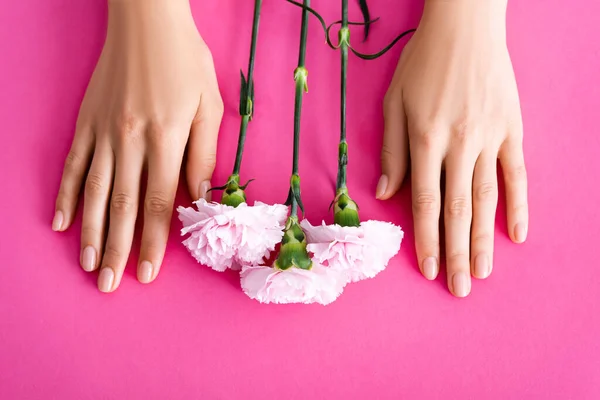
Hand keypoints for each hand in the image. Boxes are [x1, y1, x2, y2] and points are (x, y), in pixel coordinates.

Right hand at [53, 0, 223, 291]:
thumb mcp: (210, 106)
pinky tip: (63, 222)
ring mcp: (103, 132)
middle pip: (123, 206)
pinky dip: (68, 195)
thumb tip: (197, 197)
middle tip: (111, 285)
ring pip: (95, 192)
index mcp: (167, 138)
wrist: (147, 21)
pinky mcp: (86, 122)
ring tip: (89, 265)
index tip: (148, 274)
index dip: (153, 242)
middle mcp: (130, 140)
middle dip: (119, 249)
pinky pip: (74, 165)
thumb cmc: (186, 62)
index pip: (158, 203)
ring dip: (92, 232)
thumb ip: (203, 155)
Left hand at [378, 0, 527, 296]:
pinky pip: (516, 174)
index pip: (425, 202)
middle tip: (459, 289)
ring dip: (485, 239)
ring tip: (482, 273)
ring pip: (486, 198)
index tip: (429, 270)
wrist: (466, 26)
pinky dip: (518, 204)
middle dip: (457, 253)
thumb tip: (387, 194)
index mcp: (425, 139)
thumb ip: (392, 151)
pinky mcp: (512, 129)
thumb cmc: (422, 64)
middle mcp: (459, 144)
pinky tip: (517, 234)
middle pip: (457, 210)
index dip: (427, 239)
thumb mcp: (394, 102)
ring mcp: (489, 138)